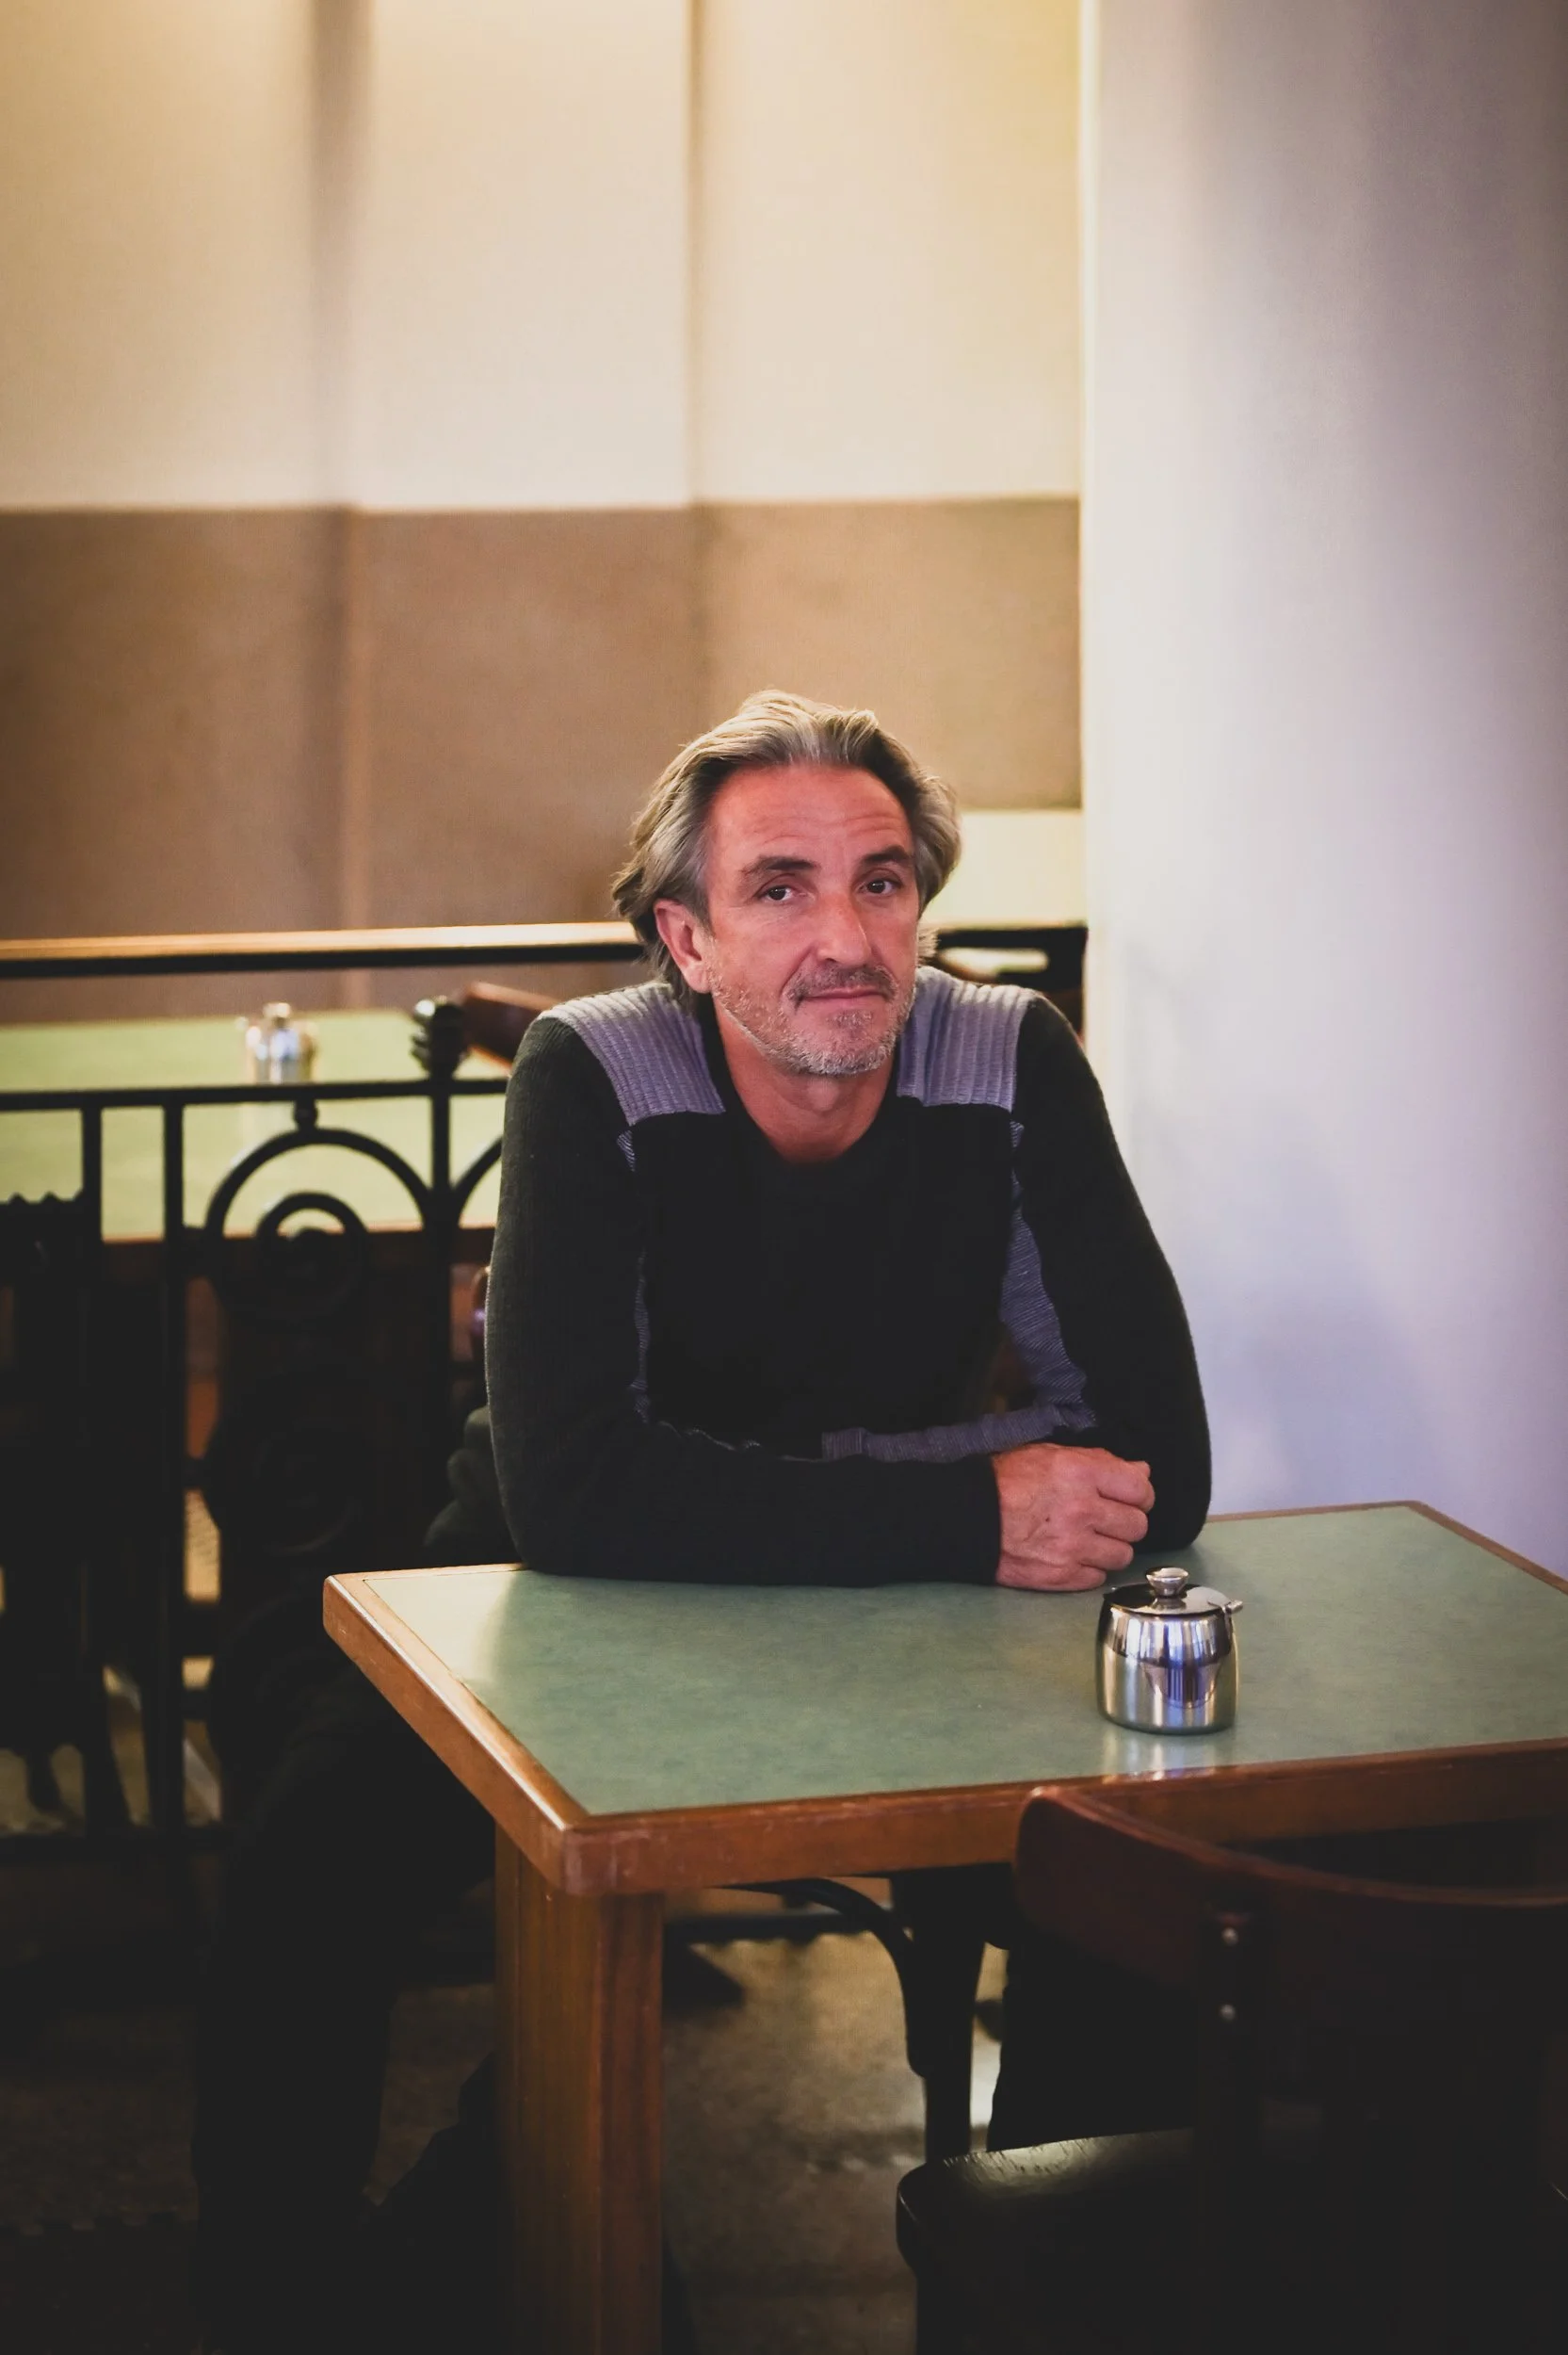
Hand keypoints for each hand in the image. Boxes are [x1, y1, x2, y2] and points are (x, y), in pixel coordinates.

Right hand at [993, 1444, 1153, 1591]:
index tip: (1129, 1498)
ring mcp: (1074, 1547)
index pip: (1141, 1489)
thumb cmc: (1006, 1481)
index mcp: (1082, 1473)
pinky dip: (1091, 1568)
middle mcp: (1083, 1510)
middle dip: (1126, 1522)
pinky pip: (1099, 1577)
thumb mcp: (1052, 1455)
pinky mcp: (1062, 1576)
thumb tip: (1141, 1470)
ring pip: (1123, 1555)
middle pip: (1137, 1526)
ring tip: (1090, 1539)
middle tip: (1107, 1519)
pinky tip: (1074, 1555)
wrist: (968, 1517)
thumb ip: (1100, 1461)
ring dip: (1111, 1548)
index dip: (1139, 1494)